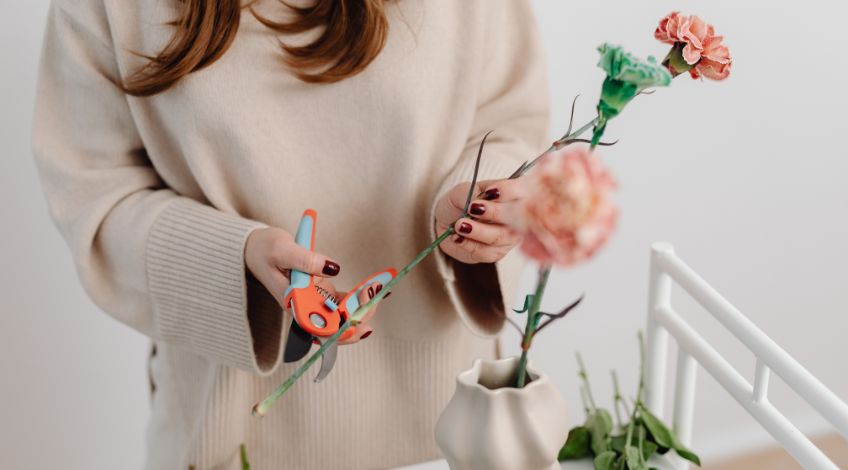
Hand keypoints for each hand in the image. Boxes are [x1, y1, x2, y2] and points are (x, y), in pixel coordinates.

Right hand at [245, 227, 380, 343]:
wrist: (254, 249)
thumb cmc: (263, 250)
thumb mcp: (282, 249)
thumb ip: (305, 260)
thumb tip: (332, 268)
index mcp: (293, 305)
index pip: (319, 328)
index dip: (340, 330)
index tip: (358, 322)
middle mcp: (304, 309)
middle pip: (335, 325)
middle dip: (358, 314)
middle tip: (377, 296)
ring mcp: (313, 302)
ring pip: (342, 315)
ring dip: (363, 306)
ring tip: (381, 289)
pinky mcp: (320, 293)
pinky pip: (342, 301)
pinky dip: (358, 296)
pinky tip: (375, 288)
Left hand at [434, 178, 526, 263]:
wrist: (447, 224)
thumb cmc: (459, 203)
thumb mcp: (461, 191)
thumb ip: (469, 193)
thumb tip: (476, 201)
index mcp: (511, 193)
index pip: (518, 190)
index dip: (508, 191)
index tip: (490, 192)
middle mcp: (515, 216)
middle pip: (515, 216)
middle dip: (494, 212)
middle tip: (472, 209)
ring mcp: (509, 237)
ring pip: (500, 236)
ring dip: (478, 231)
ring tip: (459, 225)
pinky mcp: (497, 253)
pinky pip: (487, 252)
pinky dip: (469, 244)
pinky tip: (457, 238)